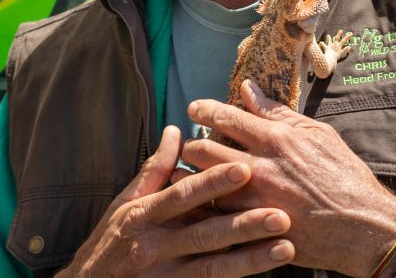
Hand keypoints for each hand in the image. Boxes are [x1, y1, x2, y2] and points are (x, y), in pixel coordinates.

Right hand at [58, 125, 294, 276]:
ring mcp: (163, 276)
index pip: (183, 196)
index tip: (245, 169)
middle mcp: (153, 247)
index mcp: (143, 216)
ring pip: (213, 269)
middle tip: (280, 215)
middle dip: (244, 225)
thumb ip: (155, 170)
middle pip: (204, 235)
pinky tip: (264, 273)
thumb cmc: (109, 240)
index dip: (213, 183)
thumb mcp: (125, 203)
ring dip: (252, 259)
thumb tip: (176, 131)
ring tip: (285, 248)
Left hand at [179, 81, 395, 275]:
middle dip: (191, 145)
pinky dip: (206, 209)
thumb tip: (250, 88)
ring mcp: (254, 204)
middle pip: (202, 151)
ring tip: (192, 175)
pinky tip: (206, 205)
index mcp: (277, 141)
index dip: (204, 110)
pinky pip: (214, 219)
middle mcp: (260, 170)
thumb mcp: (318, 135)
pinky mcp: (254, 232)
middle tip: (191, 145)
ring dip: (192, 179)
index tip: (194, 108)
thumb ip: (279, 113)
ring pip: (201, 187)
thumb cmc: (345, 177)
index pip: (227, 117)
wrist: (364, 227)